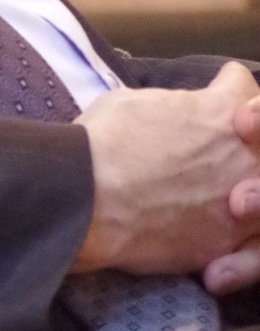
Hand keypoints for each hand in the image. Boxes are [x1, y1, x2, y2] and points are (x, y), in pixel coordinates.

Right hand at [71, 62, 259, 283]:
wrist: (86, 200)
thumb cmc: (103, 140)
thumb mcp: (133, 100)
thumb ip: (172, 107)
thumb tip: (172, 118)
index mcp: (222, 110)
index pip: (241, 85)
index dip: (223, 87)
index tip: (209, 97)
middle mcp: (246, 156)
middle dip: (246, 142)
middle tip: (218, 147)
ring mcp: (243, 207)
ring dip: (248, 193)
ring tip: (225, 197)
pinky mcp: (225, 244)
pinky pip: (249, 243)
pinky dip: (233, 239)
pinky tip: (206, 228)